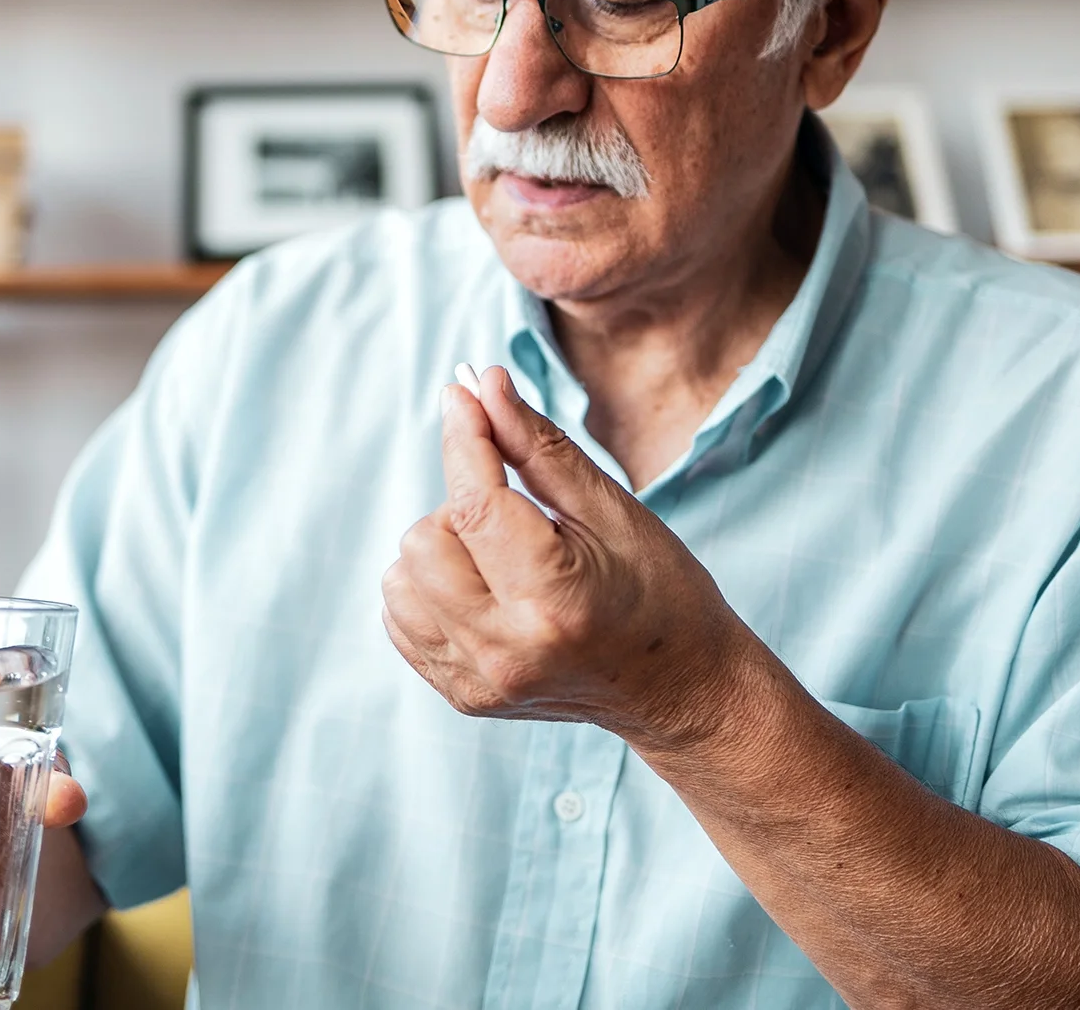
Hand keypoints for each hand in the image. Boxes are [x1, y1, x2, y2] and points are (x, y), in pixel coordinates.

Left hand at [380, 366, 753, 750]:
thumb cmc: (659, 592)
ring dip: (442, 550)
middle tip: (521, 520)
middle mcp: (504, 651)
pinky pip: (401, 616)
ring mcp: (477, 681)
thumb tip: (481, 385)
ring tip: (504, 560)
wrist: (677, 688)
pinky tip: (485, 590)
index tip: (464, 395)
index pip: (475, 505)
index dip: (464, 439)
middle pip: (423, 540)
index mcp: (551, 602)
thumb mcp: (612, 510)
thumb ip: (538, 447)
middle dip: (462, 509)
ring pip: (402, 577)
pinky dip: (431, 588)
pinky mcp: (460, 694)